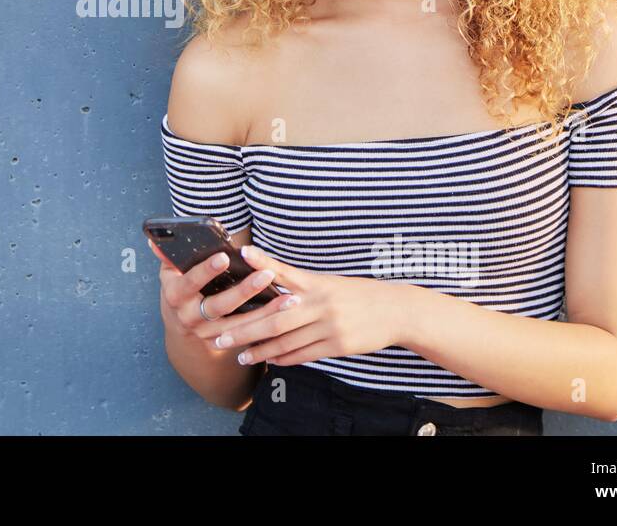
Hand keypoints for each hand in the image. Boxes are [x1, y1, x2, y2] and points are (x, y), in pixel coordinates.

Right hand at [146, 238, 293, 344]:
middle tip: (266, 274)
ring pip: (239, 325)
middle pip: (219, 305)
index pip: (191, 282)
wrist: (180, 326)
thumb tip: (154, 239)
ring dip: (265, 312)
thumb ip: (168, 256)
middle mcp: (190, 317)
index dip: (206, 270)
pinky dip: (265, 325)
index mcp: (176, 295)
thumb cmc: (179, 287)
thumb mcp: (170, 273)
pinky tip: (284, 314)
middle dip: (244, 291)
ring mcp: (206, 333)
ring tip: (288, 298)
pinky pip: (246, 335)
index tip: (225, 257)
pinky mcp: (222, 342)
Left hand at [208, 243, 410, 366]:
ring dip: (260, 350)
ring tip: (239, 356)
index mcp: (316, 283)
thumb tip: (271, 287)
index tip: (243, 255)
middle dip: (245, 328)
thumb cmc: (358, 294)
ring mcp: (329, 325)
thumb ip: (302, 286)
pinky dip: (284, 358)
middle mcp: (320, 303)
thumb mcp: (330, 283)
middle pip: (275, 318)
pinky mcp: (338, 345)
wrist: (395, 310)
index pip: (285, 271)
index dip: (264, 263)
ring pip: (286, 341)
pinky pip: (304, 354)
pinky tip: (269, 360)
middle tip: (220, 336)